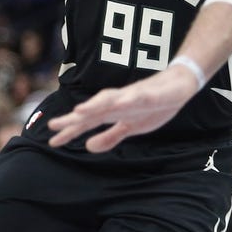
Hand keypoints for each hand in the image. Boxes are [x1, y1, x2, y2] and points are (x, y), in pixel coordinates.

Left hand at [47, 68, 198, 151]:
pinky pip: (136, 96)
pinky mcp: (149, 93)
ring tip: (78, 111)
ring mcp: (131, 96)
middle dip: (73, 118)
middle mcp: (116, 102)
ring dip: (93, 105)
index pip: (87, 122)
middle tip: (53, 125)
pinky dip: (126, 99)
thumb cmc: (152, 105)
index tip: (52, 141)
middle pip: (91, 110)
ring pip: (109, 99)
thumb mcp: (130, 127)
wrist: (179, 84)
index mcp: (111, 112)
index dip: (70, 131)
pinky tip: (118, 104)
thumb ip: (110, 137)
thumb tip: (88, 147)